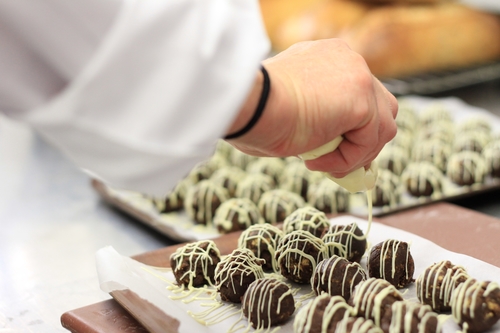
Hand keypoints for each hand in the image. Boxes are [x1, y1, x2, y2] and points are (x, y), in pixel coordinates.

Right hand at [226, 38, 397, 177]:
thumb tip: (322, 147)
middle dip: (364, 141)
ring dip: (355, 155)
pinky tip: (317, 162)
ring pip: (381, 127)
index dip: (352, 126)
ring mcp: (358, 76)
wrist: (247, 104)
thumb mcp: (287, 107)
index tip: (332, 150)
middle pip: (381, 107)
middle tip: (340, 164)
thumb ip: (313, 115)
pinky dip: (347, 160)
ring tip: (323, 166)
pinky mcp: (361, 100)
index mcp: (327, 57)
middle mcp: (347, 60)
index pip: (358, 92)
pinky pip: (369, 141)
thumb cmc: (251, 111)